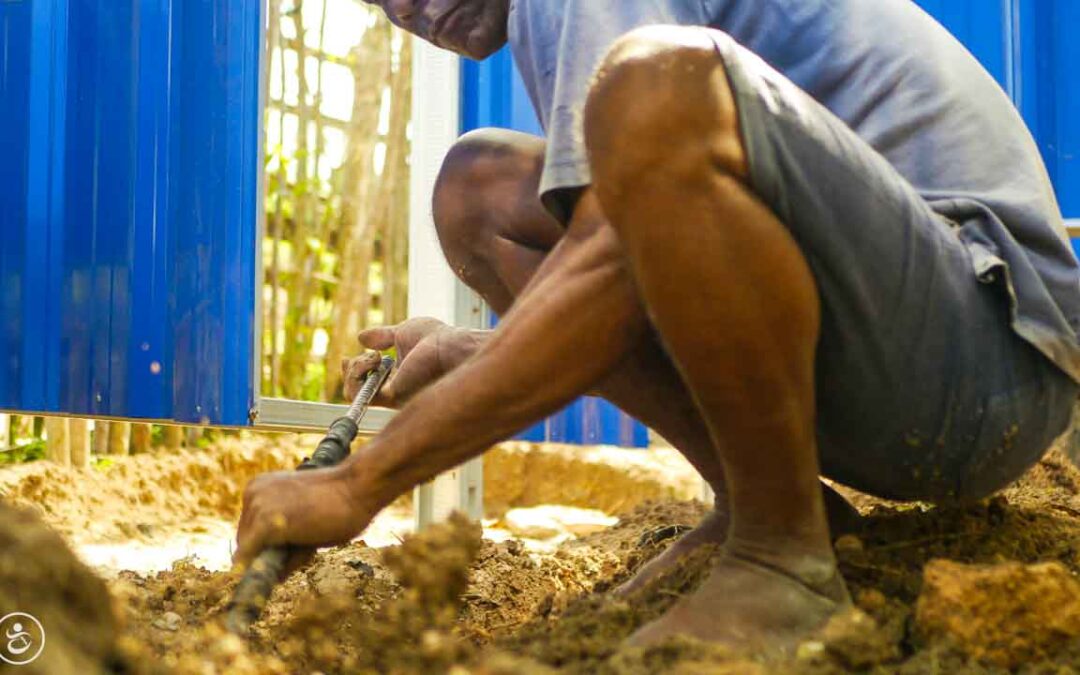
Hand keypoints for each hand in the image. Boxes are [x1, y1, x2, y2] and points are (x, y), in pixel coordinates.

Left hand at [233, 467, 370, 571]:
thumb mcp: (304, 518)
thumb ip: (283, 540)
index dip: (271, 545)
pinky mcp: (265, 524)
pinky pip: (254, 559)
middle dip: (272, 552)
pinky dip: (273, 566)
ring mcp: (257, 507)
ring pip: (251, 554)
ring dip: (277, 559)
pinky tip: (301, 550)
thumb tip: (270, 576)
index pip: (250, 530)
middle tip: (308, 541)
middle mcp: (253, 493)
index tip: (297, 541)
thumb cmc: (341, 503)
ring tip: (310, 540)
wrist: (359, 487)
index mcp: (260, 487)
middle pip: (246, 542)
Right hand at [341, 317, 478, 406]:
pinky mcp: (392, 397)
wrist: (450, 345)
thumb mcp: (403, 334)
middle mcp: (394, 391)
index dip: (353, 371)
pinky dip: (357, 373)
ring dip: (353, 370)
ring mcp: (392, 396)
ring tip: (372, 356)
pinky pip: (358, 393)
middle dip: (350, 371)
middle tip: (357, 357)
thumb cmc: (436, 339)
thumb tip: (361, 337)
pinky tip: (374, 358)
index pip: (366, 383)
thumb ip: (383, 337)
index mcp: (398, 378)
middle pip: (356, 390)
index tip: (349, 356)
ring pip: (353, 393)